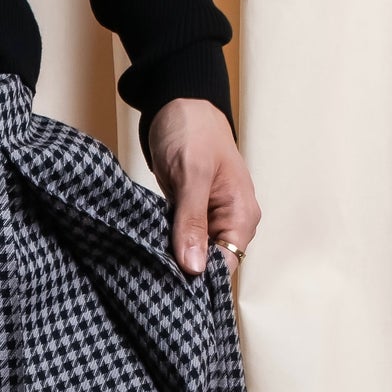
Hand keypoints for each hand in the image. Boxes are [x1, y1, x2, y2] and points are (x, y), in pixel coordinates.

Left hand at [145, 99, 259, 279]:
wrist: (179, 105)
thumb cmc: (192, 131)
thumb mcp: (192, 175)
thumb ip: (192, 221)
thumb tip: (194, 267)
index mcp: (242, 215)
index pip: (226, 266)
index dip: (200, 280)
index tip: (171, 285)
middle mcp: (231, 223)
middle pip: (210, 266)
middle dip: (184, 274)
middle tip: (153, 280)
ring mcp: (211, 221)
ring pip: (194, 257)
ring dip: (173, 262)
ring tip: (149, 270)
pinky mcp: (191, 218)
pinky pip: (182, 243)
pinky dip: (168, 249)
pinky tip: (150, 254)